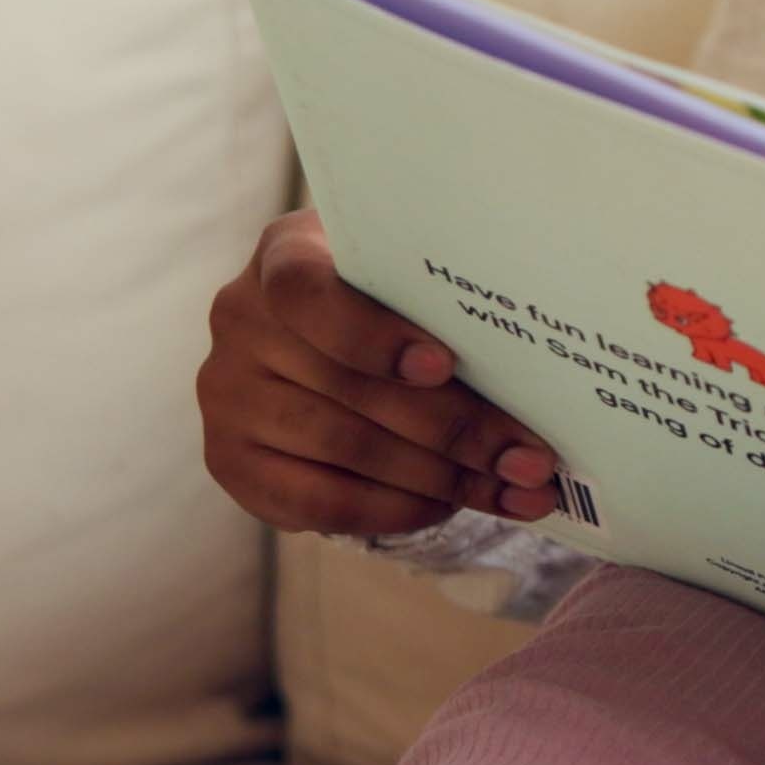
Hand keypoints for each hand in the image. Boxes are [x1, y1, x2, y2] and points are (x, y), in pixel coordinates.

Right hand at [196, 209, 559, 536]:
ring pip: (344, 448)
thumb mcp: (404, 276)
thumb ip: (443, 299)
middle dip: (456, 428)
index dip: (375, 335)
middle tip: (529, 458)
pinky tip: (449, 505)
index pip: (308, 292)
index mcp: (284, 255)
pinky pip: (320, 501)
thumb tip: (537, 363)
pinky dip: (395, 508)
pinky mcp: (231, 461)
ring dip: (440, 477)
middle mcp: (240, 320)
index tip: (445, 365)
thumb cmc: (387, 299)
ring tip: (512, 487)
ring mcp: (226, 395)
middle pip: (349, 386)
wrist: (319, 340)